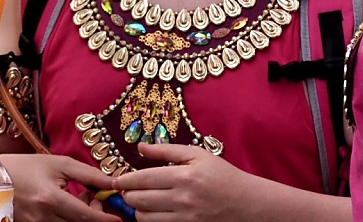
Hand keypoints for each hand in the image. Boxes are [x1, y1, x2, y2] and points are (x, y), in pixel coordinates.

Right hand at [0, 153, 115, 221]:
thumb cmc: (27, 167)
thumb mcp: (58, 163)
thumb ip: (87, 174)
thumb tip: (111, 182)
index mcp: (50, 199)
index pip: (85, 215)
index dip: (104, 219)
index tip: (119, 218)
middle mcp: (43, 217)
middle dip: (94, 215)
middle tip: (94, 198)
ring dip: (81, 217)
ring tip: (79, 198)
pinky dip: (68, 219)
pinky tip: (67, 206)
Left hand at [112, 144, 247, 221]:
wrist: (247, 204)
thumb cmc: (222, 176)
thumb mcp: (197, 155)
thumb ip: (166, 151)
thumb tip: (140, 147)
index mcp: (183, 176)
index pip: (143, 179)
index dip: (125, 179)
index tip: (115, 179)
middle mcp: (182, 200)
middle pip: (140, 200)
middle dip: (128, 195)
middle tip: (125, 189)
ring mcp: (185, 219)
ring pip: (146, 219)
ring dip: (137, 210)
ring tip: (139, 201)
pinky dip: (151, 221)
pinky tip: (153, 212)